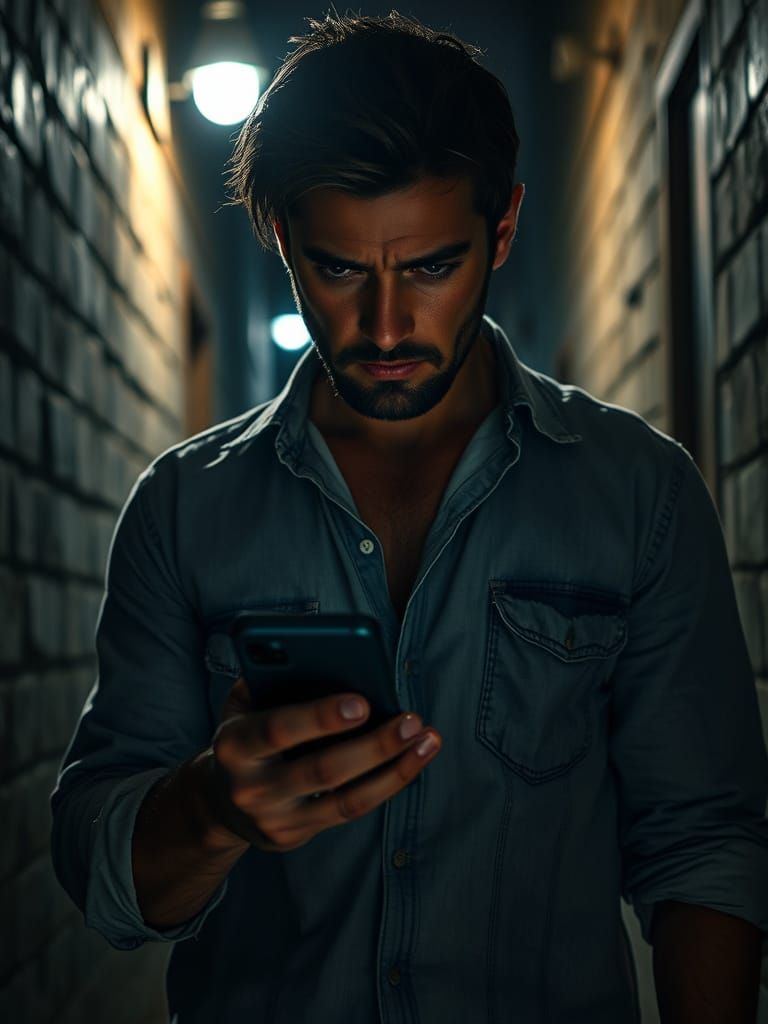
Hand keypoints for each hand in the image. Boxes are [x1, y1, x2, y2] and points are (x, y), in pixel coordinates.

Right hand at [201, 676, 441, 851]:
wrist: (218, 800)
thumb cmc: (246, 732)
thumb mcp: (242, 703)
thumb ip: (271, 678)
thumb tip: (323, 655)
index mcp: (233, 744)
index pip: (278, 729)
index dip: (320, 717)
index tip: (363, 701)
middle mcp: (252, 788)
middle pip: (322, 770)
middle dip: (373, 745)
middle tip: (412, 720)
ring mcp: (276, 818)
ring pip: (346, 799)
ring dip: (395, 769)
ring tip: (428, 739)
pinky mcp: (298, 835)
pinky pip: (352, 810)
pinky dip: (388, 784)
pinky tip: (415, 759)